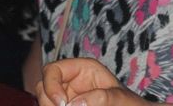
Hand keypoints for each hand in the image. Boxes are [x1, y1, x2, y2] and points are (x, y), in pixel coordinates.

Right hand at [35, 58, 154, 105]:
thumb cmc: (129, 104)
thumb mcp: (121, 99)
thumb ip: (103, 98)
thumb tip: (76, 104)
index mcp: (83, 69)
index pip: (53, 69)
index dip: (51, 85)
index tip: (62, 104)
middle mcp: (70, 81)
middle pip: (43, 86)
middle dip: (48, 100)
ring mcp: (66, 97)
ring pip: (44, 101)